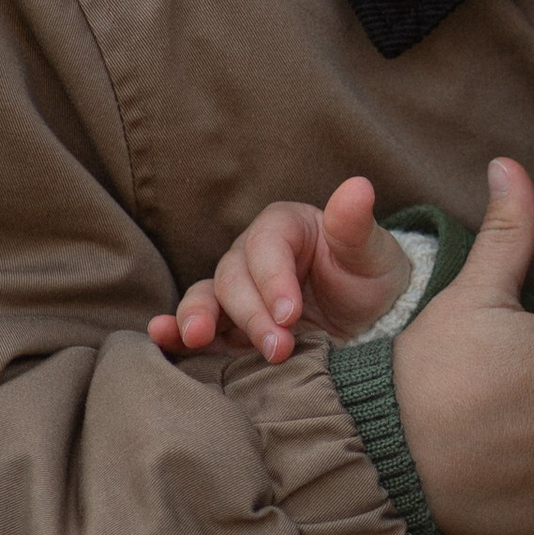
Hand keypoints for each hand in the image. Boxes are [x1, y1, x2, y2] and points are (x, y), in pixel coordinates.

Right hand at [149, 175, 405, 365]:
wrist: (370, 321)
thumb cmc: (368, 276)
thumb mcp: (370, 253)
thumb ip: (355, 226)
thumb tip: (359, 187)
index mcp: (284, 228)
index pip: (267, 247)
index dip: (273, 279)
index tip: (290, 314)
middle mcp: (251, 256)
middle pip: (234, 277)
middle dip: (251, 313)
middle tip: (278, 347)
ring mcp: (236, 293)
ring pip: (206, 297)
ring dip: (200, 317)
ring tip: (198, 338)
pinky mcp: (228, 328)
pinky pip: (194, 326)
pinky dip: (174, 331)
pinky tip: (162, 337)